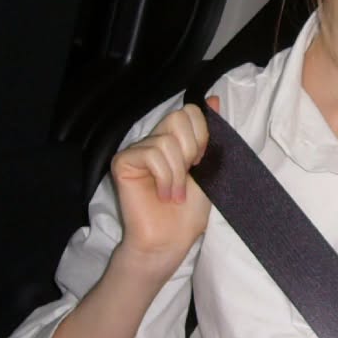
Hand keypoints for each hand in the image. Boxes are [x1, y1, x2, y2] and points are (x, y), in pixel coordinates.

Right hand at [107, 96, 219, 279]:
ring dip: (177, 173)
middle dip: (192, 150)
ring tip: (175, 195)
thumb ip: (210, 134)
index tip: (201, 162)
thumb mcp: (209, 167)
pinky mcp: (123, 162)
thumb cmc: (190, 210)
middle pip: (179, 117)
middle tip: (188, 176)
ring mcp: (137, 150)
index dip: (202, 135)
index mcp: (176, 139)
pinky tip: (162, 196)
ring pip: (166, 140)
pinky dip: (164, 178)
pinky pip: (150, 154)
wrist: (172, 239)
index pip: (191, 111)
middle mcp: (155, 140)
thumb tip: (214, 99)